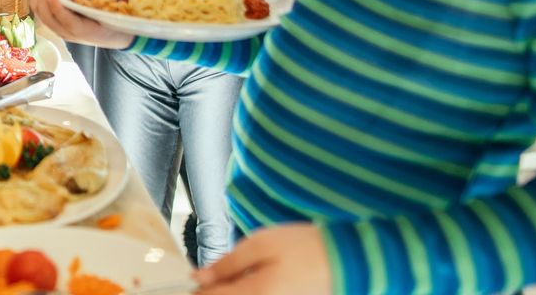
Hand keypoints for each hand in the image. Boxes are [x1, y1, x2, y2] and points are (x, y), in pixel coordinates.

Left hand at [30, 0, 138, 47]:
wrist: (114, 36)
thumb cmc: (119, 21)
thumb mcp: (127, 10)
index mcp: (86, 31)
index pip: (67, 22)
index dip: (57, 8)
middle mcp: (69, 32)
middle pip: (47, 16)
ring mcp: (60, 28)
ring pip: (40, 12)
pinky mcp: (55, 22)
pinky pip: (39, 9)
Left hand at [194, 223, 330, 294]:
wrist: (347, 261)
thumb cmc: (304, 248)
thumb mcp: (260, 245)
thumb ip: (227, 264)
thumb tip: (198, 277)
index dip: (196, 290)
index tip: (188, 279)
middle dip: (214, 290)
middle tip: (210, 277)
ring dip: (230, 291)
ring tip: (230, 277)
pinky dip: (245, 292)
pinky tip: (247, 282)